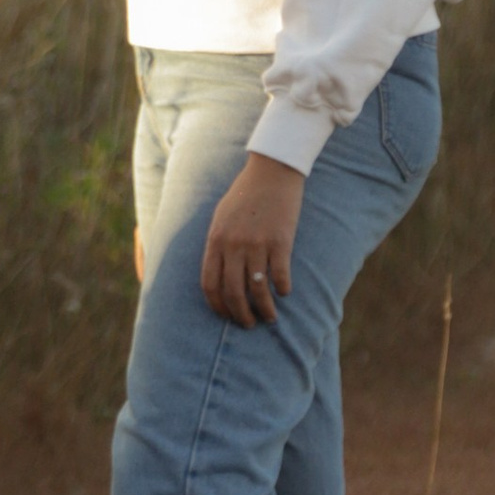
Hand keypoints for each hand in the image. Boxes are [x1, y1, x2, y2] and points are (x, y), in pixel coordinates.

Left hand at [201, 156, 305, 325]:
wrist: (271, 171)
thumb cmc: (245, 194)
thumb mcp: (221, 217)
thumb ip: (218, 244)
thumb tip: (218, 275)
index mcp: (216, 239)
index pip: (210, 284)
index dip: (218, 306)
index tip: (226, 316)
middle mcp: (233, 244)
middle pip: (233, 292)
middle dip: (241, 315)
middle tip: (249, 324)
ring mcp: (257, 243)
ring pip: (257, 290)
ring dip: (264, 309)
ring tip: (270, 317)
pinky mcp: (280, 241)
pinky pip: (280, 275)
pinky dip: (283, 289)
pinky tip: (285, 292)